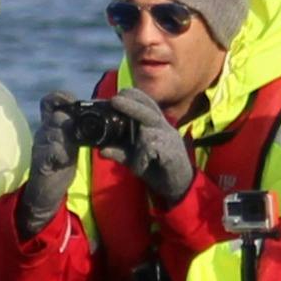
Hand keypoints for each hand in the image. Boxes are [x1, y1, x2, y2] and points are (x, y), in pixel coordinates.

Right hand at [19, 92, 81, 233]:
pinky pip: (51, 151)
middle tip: (88, 127)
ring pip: (53, 130)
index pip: (50, 102)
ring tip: (76, 143)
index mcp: (50, 125)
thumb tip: (99, 114)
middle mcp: (43, 132)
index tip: (73, 102)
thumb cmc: (60, 164)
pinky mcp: (40, 162)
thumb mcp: (70, 142)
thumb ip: (77, 128)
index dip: (60, 97)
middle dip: (72, 118)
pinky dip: (61, 153)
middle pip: (56, 114)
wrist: (44, 192)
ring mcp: (40, 146)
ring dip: (68, 134)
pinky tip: (66, 159)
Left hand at [106, 86, 195, 207]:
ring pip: (150, 132)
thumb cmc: (156, 167)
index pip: (148, 104)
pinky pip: (155, 150)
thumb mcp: (135, 159)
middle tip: (114, 100)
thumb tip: (101, 150)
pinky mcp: (173, 154)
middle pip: (149, 112)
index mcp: (156, 126)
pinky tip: (139, 167)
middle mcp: (164, 129)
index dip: (134, 97)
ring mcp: (170, 140)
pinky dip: (143, 158)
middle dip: (131, 105)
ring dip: (137, 143)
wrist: (179, 186)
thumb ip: (120, 153)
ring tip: (134, 158)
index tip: (118, 94)